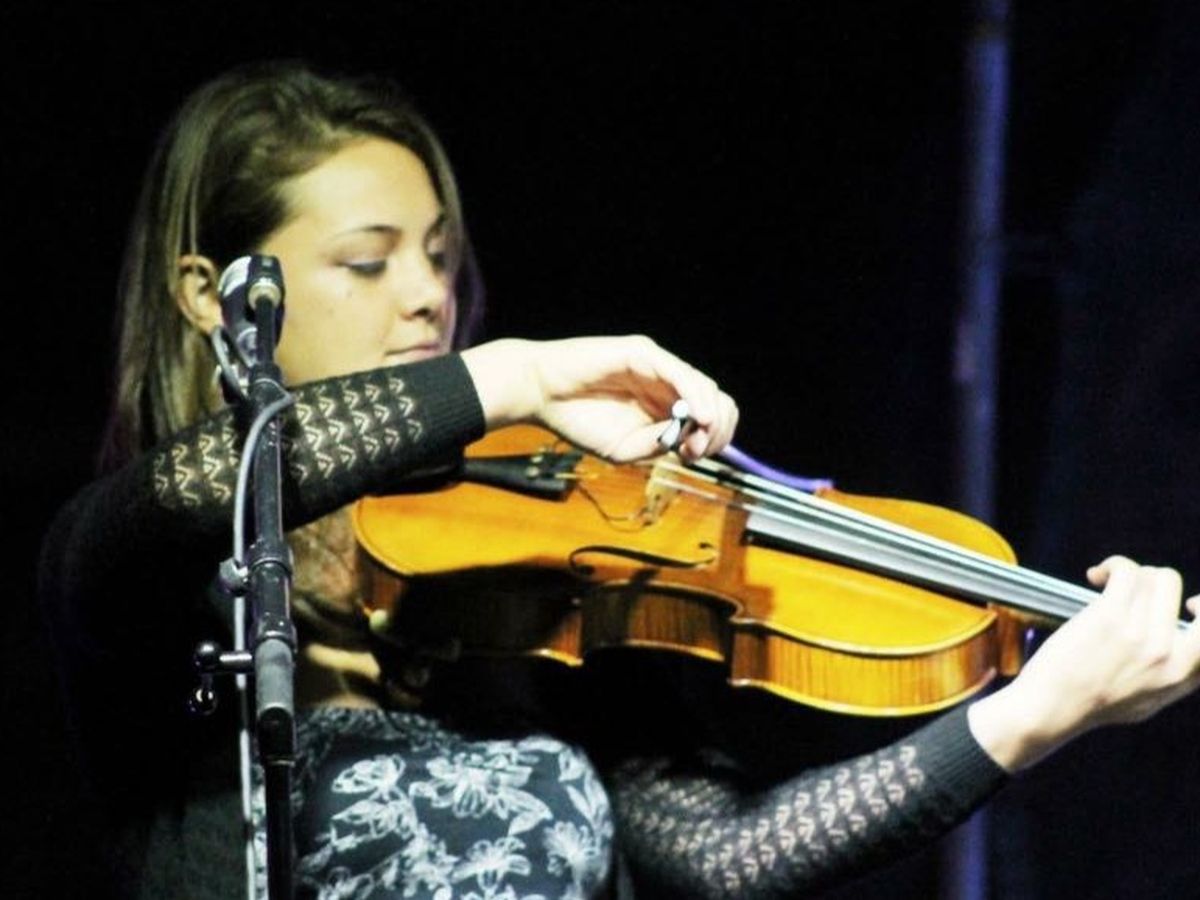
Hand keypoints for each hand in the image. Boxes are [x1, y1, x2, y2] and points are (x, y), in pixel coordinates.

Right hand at [461, 335, 737, 461]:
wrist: (541, 394)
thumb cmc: (577, 420)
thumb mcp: (624, 449)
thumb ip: (657, 446)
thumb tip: (692, 440)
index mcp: (664, 407)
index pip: (709, 419)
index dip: (712, 439)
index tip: (693, 456)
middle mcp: (666, 384)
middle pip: (717, 402)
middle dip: (717, 431)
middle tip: (695, 450)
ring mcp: (657, 366)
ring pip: (705, 388)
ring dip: (709, 417)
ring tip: (694, 438)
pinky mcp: (643, 353)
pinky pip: (681, 373)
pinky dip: (695, 396)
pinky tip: (696, 416)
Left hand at [968, 555, 1199, 771]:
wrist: (1051, 709)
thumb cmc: (1092, 705)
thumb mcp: (1149, 701)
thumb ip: (1173, 676)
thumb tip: (1182, 648)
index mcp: (1183, 675)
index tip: (1190, 605)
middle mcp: (1169, 655)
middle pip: (1175, 587)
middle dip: (1152, 579)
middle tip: (1132, 588)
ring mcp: (1141, 636)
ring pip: (1151, 576)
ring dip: (1128, 572)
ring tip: (1106, 581)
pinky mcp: (1110, 618)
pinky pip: (1126, 571)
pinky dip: (1114, 565)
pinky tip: (1097, 576)